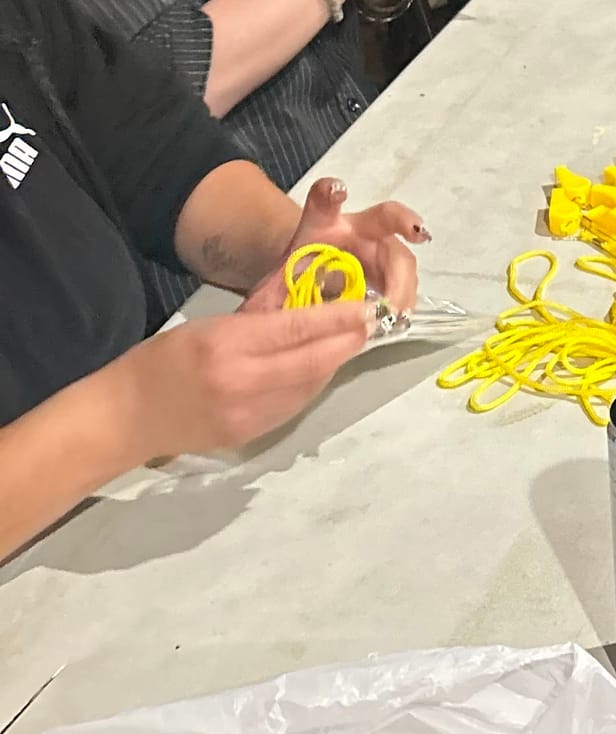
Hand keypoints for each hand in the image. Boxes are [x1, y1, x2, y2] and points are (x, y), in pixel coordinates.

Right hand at [116, 302, 372, 460]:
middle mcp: (242, 382)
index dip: (336, 319)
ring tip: (352, 341)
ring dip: (336, 362)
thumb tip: (308, 298)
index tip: (366, 307)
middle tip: (373, 323)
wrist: (124, 418)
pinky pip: (296, 404)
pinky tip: (320, 368)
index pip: (295, 329)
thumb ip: (259, 316)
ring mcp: (249, 414)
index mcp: (225, 346)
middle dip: (348, 342)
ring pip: (312, 385)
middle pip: (314, 361)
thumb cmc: (160, 362)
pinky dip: (314, 383)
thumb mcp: (207, 326)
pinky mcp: (253, 435)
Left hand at [240, 176, 426, 316]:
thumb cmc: (297, 278)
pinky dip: (404, 301)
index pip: (324, 200)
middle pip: (384, 219)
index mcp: (324, 224)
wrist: (313, 279)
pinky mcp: (393, 275)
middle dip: (403, 222)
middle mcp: (358, 229)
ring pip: (400, 258)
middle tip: (416, 235)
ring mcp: (380, 250)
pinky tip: (399, 318)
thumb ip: (268, 297)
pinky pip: (405, 284)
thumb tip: (255, 320)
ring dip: (403, 282)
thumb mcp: (275, 285)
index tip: (338, 191)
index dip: (331, 193)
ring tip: (395, 309)